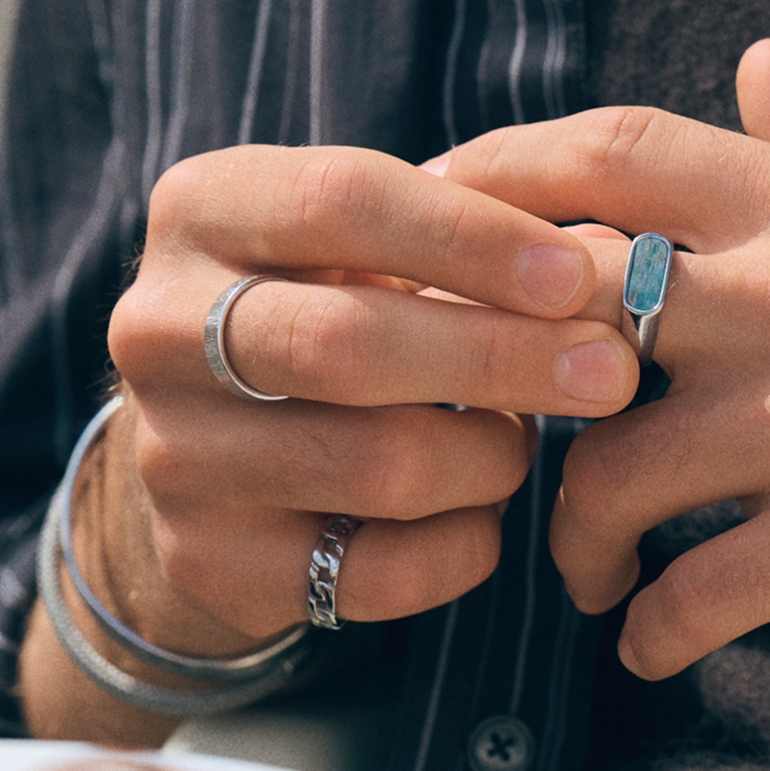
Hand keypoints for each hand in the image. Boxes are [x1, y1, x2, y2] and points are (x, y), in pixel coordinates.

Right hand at [83, 145, 637, 661]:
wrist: (210, 459)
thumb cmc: (326, 316)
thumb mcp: (367, 251)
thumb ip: (471, 242)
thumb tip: (610, 267)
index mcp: (202, 209)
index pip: (343, 200)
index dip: (472, 239)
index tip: (578, 277)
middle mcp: (158, 326)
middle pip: (349, 344)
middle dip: (500, 359)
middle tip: (610, 373)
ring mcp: (174, 453)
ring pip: (373, 465)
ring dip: (486, 459)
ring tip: (523, 444)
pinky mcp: (209, 561)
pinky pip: (374, 570)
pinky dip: (460, 548)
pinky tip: (481, 519)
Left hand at [431, 41, 769, 678]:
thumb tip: (755, 66)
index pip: (606, 156)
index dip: (491, 182)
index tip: (432, 228)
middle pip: (563, 317)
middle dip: (490, 379)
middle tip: (474, 435)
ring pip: (608, 477)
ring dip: (571, 542)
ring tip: (587, 578)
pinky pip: (701, 593)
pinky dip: (655, 632)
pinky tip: (654, 649)